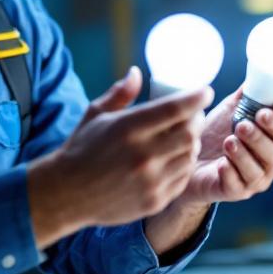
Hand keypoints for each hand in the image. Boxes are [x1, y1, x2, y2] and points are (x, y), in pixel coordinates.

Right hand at [28, 67, 211, 247]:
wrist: (66, 194)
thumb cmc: (82, 149)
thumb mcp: (95, 115)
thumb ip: (120, 94)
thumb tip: (137, 72)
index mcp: (127, 129)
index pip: (175, 109)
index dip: (196, 98)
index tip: (205, 92)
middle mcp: (142, 155)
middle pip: (189, 133)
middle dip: (197, 121)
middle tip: (194, 115)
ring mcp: (150, 181)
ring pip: (189, 156)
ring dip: (191, 144)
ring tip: (184, 137)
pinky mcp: (154, 200)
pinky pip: (182, 178)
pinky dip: (183, 165)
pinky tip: (175, 159)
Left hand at [174, 89, 272, 206]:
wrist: (186, 159)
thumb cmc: (215, 132)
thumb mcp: (231, 108)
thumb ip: (248, 92)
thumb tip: (260, 68)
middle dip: (270, 131)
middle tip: (247, 121)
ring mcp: (258, 177)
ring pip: (264, 167)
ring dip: (247, 152)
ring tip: (229, 140)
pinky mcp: (237, 191)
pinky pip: (240, 185)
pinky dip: (232, 172)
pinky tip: (221, 163)